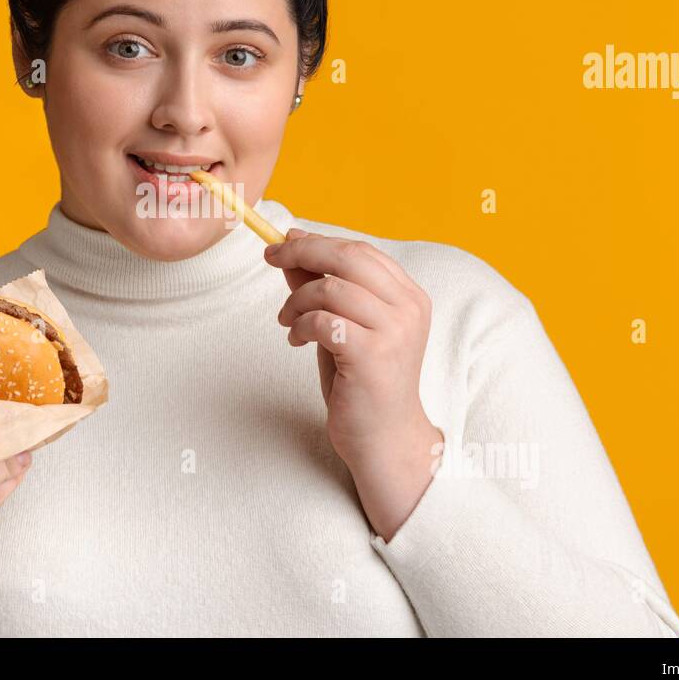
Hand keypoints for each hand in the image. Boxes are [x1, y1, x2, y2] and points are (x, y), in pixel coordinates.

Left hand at [264, 227, 443, 537]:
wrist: (384, 439)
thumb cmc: (362, 383)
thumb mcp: (342, 326)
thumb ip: (322, 289)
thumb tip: (290, 251)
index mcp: (408, 296)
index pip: (360, 250)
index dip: (318, 241)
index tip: (284, 242)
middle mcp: (408, 308)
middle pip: (348, 256)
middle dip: (301, 251)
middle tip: (270, 257)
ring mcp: (394, 331)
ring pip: (330, 289)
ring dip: (296, 301)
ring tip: (287, 321)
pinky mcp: (372, 355)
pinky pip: (323, 321)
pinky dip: (300, 325)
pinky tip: (296, 340)